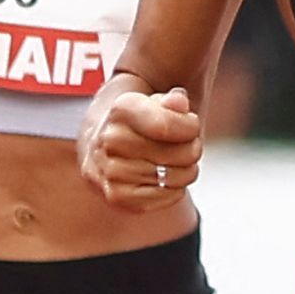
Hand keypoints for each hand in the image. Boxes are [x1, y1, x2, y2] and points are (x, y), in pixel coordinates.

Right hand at [79, 79, 201, 207]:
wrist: (102, 143)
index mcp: (122, 109)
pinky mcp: (118, 197)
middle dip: (192, 147)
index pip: (167, 127)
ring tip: (171, 159)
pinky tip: (162, 176)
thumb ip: (174, 95)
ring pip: (179, 177)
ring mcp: (111, 172)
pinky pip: (169, 197)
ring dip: (186, 169)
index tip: (189, 123)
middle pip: (182, 154)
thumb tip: (179, 102)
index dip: (190, 126)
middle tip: (181, 142)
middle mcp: (111, 141)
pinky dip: (174, 188)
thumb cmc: (140, 119)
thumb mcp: (159, 98)